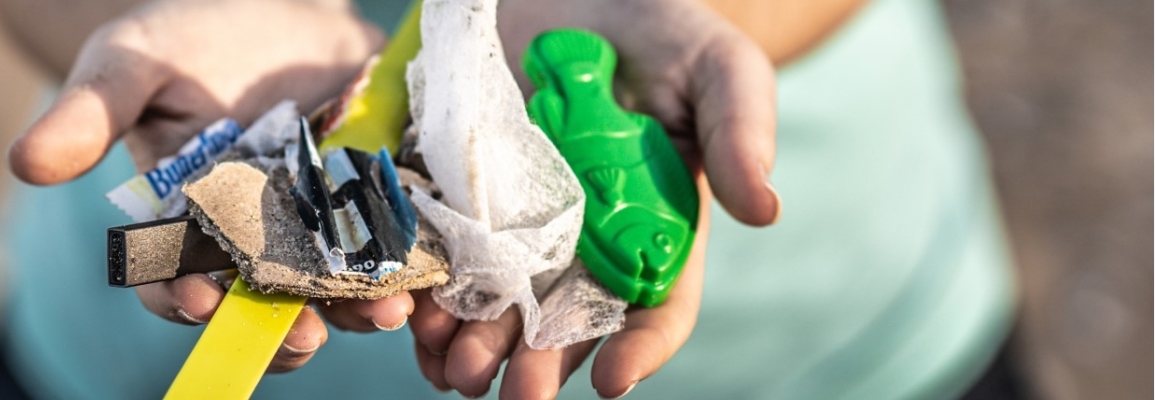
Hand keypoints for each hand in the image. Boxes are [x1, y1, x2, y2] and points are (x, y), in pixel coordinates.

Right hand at [6, 0, 412, 372]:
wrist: (275, 12)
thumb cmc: (188, 42)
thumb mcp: (132, 64)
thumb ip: (90, 114)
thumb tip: (25, 163)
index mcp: (188, 226)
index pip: (176, 281)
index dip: (183, 298)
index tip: (198, 300)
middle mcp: (254, 243)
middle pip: (265, 304)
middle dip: (284, 326)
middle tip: (302, 335)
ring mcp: (319, 228)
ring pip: (335, 288)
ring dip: (358, 307)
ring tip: (385, 310)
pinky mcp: (375, 203)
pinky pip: (395, 247)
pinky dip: (413, 266)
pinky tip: (431, 274)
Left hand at [408, 0, 781, 396]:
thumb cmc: (664, 31)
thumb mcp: (715, 66)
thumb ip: (740, 129)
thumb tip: (767, 210)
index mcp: (655, 226)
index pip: (656, 304)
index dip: (640, 348)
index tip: (612, 380)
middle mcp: (583, 237)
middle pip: (563, 320)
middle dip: (538, 362)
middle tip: (514, 392)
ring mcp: (517, 217)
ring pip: (495, 300)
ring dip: (473, 341)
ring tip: (451, 366)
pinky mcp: (459, 186)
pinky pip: (438, 247)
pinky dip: (423, 286)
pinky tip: (408, 314)